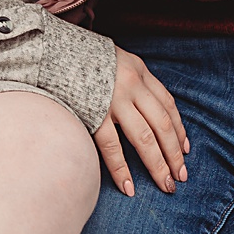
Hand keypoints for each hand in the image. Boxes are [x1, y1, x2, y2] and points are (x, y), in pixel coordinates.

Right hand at [93, 50, 190, 197]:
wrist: (48, 47)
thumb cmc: (79, 56)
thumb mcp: (113, 58)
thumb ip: (129, 78)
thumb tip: (141, 108)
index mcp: (138, 70)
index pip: (167, 104)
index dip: (179, 129)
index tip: (185, 150)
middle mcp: (132, 84)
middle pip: (162, 124)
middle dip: (174, 154)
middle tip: (180, 177)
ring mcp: (114, 99)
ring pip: (145, 138)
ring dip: (157, 165)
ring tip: (165, 185)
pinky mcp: (94, 112)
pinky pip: (113, 146)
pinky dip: (122, 169)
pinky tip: (129, 186)